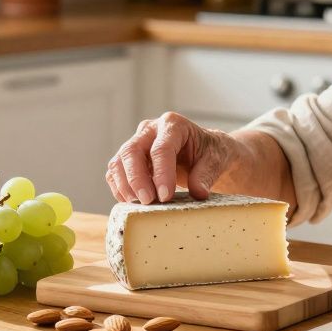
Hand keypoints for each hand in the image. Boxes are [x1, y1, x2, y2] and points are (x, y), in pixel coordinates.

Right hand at [105, 111, 234, 204]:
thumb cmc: (210, 153)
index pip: (161, 148)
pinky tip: (132, 203)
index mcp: (173, 124)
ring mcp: (137, 143)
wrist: (204, 152)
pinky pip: (115, 173)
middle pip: (132, 151)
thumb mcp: (216, 160)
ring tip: (139, 206)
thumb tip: (198, 193)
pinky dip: (120, 189)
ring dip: (125, 186)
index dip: (161, 173)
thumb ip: (206, 175)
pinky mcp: (129, 159)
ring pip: (119, 162)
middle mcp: (150, 130)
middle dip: (137, 179)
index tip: (165, 196)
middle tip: (148, 202)